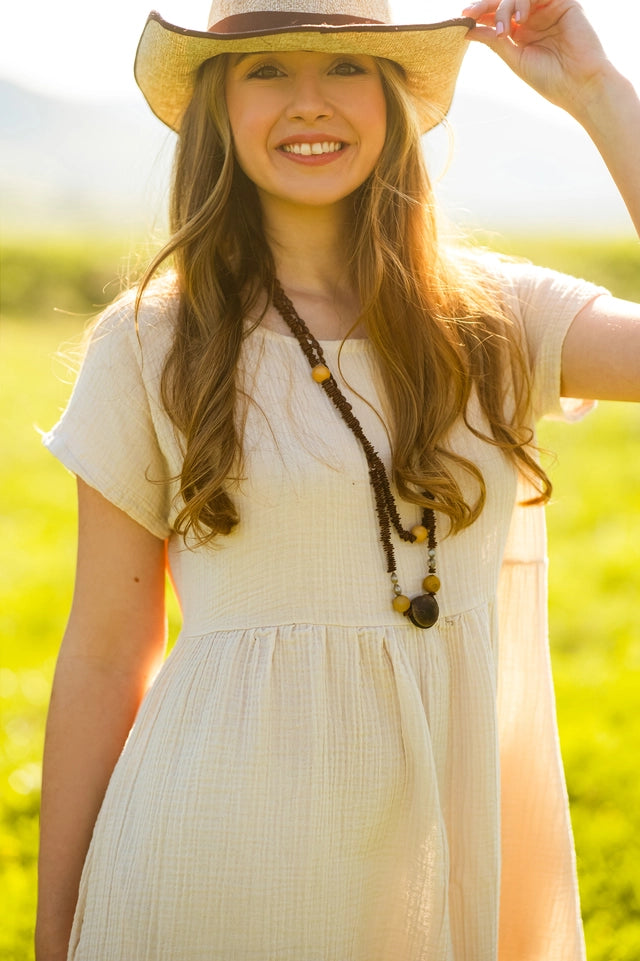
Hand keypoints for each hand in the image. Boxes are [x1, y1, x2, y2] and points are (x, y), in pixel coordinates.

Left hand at [461, 1, 612, 119]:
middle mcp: (534, 18)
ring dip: (505, 8)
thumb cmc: (549, 79)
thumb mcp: (515, 59)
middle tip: (470, 13)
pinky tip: (520, 19)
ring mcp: (548, 8)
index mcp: (522, 33)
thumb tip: (468, 30)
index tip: (463, 18)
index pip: (497, 16)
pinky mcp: (564, 2)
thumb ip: (495, 41)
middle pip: (505, 1)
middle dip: (486, 4)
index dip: (481, 14)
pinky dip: (523, 0)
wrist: (579, 85)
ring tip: (504, 30)